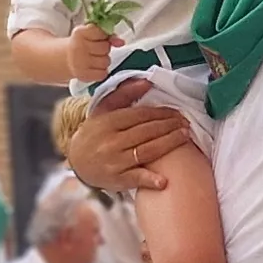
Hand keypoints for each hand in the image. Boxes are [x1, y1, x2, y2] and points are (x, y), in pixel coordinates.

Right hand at [63, 87, 194, 194]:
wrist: (76, 161)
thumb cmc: (94, 134)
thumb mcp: (103, 110)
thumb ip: (125, 94)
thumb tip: (147, 82)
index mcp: (108, 122)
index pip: (140, 115)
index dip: (161, 113)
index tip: (177, 112)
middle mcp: (110, 141)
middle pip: (147, 131)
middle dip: (170, 126)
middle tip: (186, 123)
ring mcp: (114, 162)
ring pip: (146, 151)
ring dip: (169, 144)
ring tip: (185, 136)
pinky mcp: (116, 180)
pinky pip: (135, 178)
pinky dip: (149, 179)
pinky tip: (163, 181)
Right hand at [68, 23, 117, 82]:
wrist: (67, 58)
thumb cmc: (82, 44)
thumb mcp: (91, 34)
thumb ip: (107, 35)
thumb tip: (121, 42)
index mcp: (79, 33)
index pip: (101, 32)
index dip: (104, 36)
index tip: (99, 37)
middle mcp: (78, 47)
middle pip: (105, 47)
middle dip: (104, 48)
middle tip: (96, 49)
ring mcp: (80, 62)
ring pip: (106, 61)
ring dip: (104, 60)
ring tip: (95, 58)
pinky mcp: (83, 75)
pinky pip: (103, 74)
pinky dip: (101, 71)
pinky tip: (94, 67)